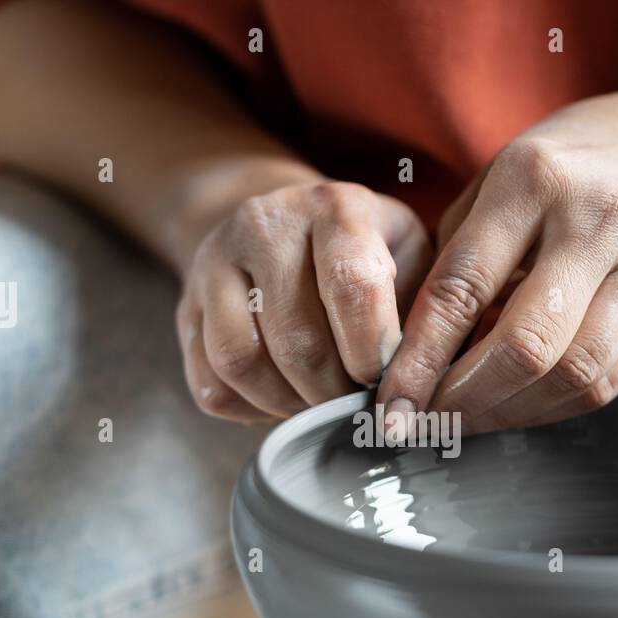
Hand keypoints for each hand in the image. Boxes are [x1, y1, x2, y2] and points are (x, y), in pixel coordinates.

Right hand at [178, 181, 430, 421]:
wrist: (278, 223)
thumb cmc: (366, 253)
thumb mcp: (409, 253)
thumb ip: (426, 307)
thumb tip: (432, 384)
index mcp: (336, 208)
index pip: (351, 287)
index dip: (373, 352)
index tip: (388, 385)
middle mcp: (266, 225)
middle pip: (296, 338)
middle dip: (334, 393)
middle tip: (357, 409)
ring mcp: (214, 264)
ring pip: (241, 362)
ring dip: (288, 405)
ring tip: (319, 408)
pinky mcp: (185, 309)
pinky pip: (210, 384)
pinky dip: (250, 410)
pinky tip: (283, 399)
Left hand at [376, 90, 617, 433]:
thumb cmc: (575, 167)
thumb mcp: (503, 175)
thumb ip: (459, 253)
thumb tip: (409, 348)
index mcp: (533, 178)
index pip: (463, 286)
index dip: (420, 359)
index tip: (390, 404)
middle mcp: (595, 219)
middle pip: (524, 344)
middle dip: (463, 398)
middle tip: (426, 420)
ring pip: (571, 373)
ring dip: (508, 412)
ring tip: (467, 419)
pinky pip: (607, 381)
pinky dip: (551, 408)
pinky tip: (517, 407)